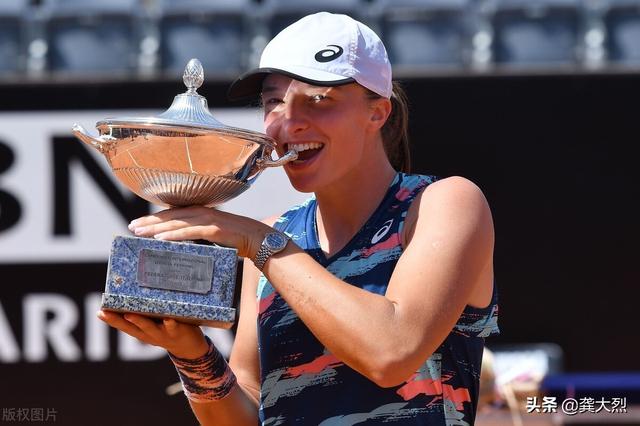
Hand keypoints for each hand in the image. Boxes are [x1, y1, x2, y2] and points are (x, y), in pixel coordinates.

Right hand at [97, 310, 209, 358]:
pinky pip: (173, 327)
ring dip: (140, 322)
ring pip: (149, 328)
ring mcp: (162, 334)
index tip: (99, 312)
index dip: (111, 320)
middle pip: (131, 328)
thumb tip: (135, 291)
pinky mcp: (177, 332)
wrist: (190, 347)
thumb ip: (147, 311)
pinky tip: (168, 319)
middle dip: (118, 320)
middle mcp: (149, 335)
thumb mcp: (156, 321)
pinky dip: (170, 324)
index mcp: (142, 332)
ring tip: (130, 315)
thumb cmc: (169, 329)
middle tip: (106, 313)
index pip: (123, 326)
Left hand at [128, 206, 269, 258]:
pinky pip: (188, 233)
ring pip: (175, 223)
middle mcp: (201, 212)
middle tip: (131, 227)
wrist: (257, 237)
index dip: (153, 218)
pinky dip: (173, 235)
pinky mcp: (212, 230)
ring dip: (155, 228)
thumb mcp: (213, 233)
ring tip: (139, 233)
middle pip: (169, 216)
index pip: (171, 213)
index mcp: (200, 211)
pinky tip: (159, 239)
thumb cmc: (236, 238)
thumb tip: (182, 243)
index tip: (137, 223)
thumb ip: (198, 234)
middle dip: (148, 222)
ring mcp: (207, 219)